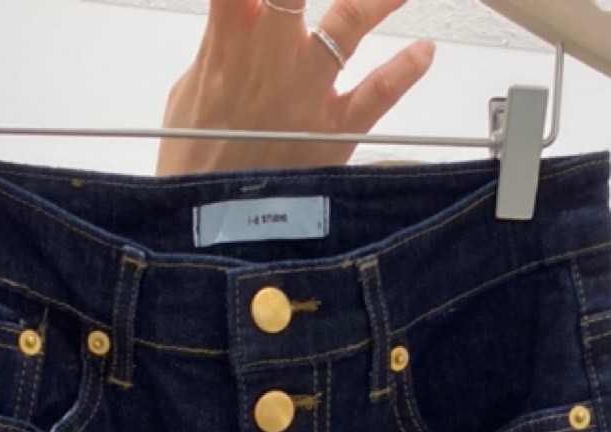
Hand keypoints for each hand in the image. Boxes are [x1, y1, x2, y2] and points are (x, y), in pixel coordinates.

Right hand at [159, 0, 435, 177]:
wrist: (209, 231)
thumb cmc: (192, 167)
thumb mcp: (186, 98)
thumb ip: (216, 50)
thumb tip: (233, 29)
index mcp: (227, 41)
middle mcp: (271, 55)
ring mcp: (307, 89)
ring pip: (348, 21)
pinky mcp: (334, 129)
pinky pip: (378, 92)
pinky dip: (405, 70)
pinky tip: (424, 53)